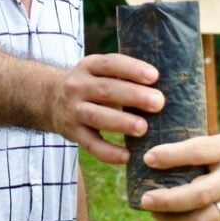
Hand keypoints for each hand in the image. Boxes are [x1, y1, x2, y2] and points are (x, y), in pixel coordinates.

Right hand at [47, 54, 163, 164]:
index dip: (132, 69)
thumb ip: (124, 75)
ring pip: (96, 116)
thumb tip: (169, 84)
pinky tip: (126, 157)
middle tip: (158, 103)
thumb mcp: (100, 72)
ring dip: (121, 123)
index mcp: (89, 66)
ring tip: (143, 128)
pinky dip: (107, 152)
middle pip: (105, 90)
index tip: (154, 76)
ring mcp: (72, 110)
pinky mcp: (72, 133)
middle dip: (133, 96)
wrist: (50, 100)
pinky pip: (90, 144)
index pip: (110, 63)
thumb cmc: (92, 85)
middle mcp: (77, 86)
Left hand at [140, 129, 219, 220]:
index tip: (148, 158)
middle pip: (198, 194)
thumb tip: (169, 153)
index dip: (171, 156)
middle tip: (145, 200)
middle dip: (168, 200)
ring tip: (154, 214)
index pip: (198, 152)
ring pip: (204, 219)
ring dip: (174, 220)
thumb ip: (208, 148)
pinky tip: (172, 218)